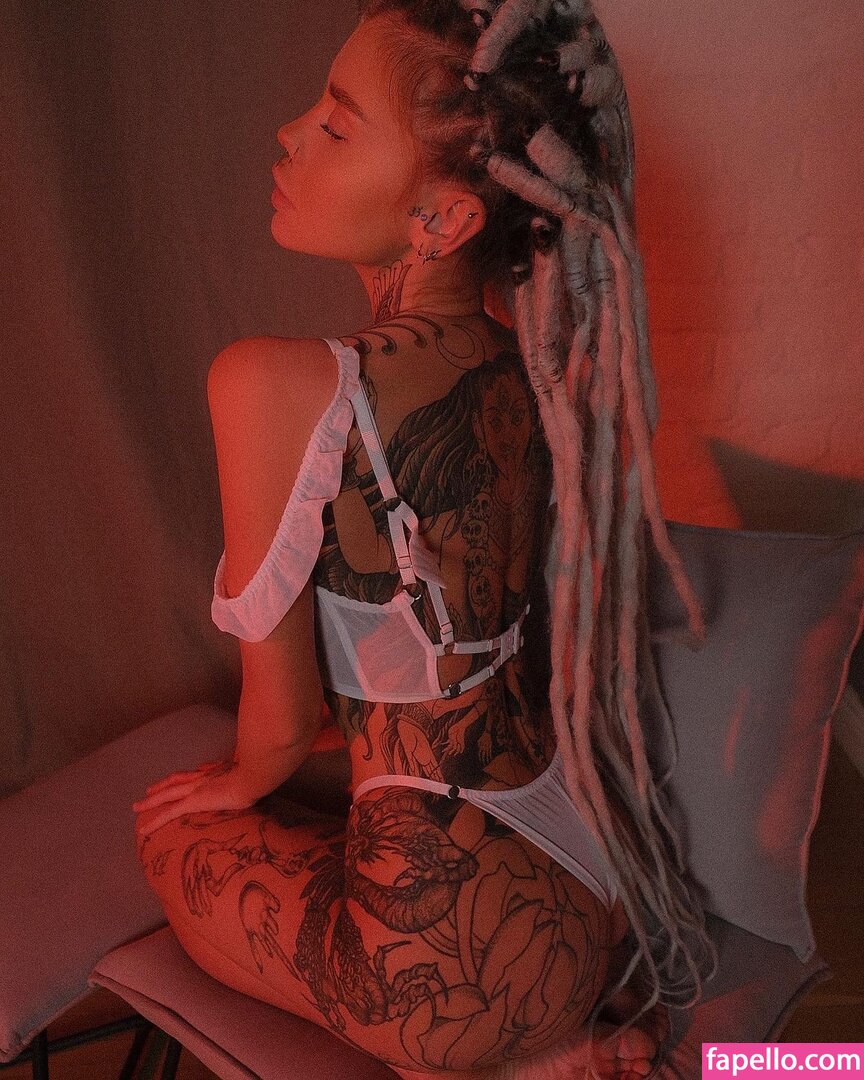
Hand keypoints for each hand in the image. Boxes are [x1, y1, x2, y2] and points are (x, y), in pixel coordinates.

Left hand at [132, 758, 258, 838]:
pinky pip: (169, 813)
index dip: (184, 776)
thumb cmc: (256, 776)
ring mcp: (194, 788)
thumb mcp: (249, 772)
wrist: (251, 777)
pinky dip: (155, 821)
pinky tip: (144, 830)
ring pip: (166, 794)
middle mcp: (200, 776)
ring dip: (150, 801)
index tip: (178, 779)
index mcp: (213, 771)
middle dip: (161, 786)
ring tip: (137, 807)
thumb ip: (243, 773)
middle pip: (175, 780)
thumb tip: (247, 777)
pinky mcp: (192, 802)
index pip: (195, 772)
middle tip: (148, 791)